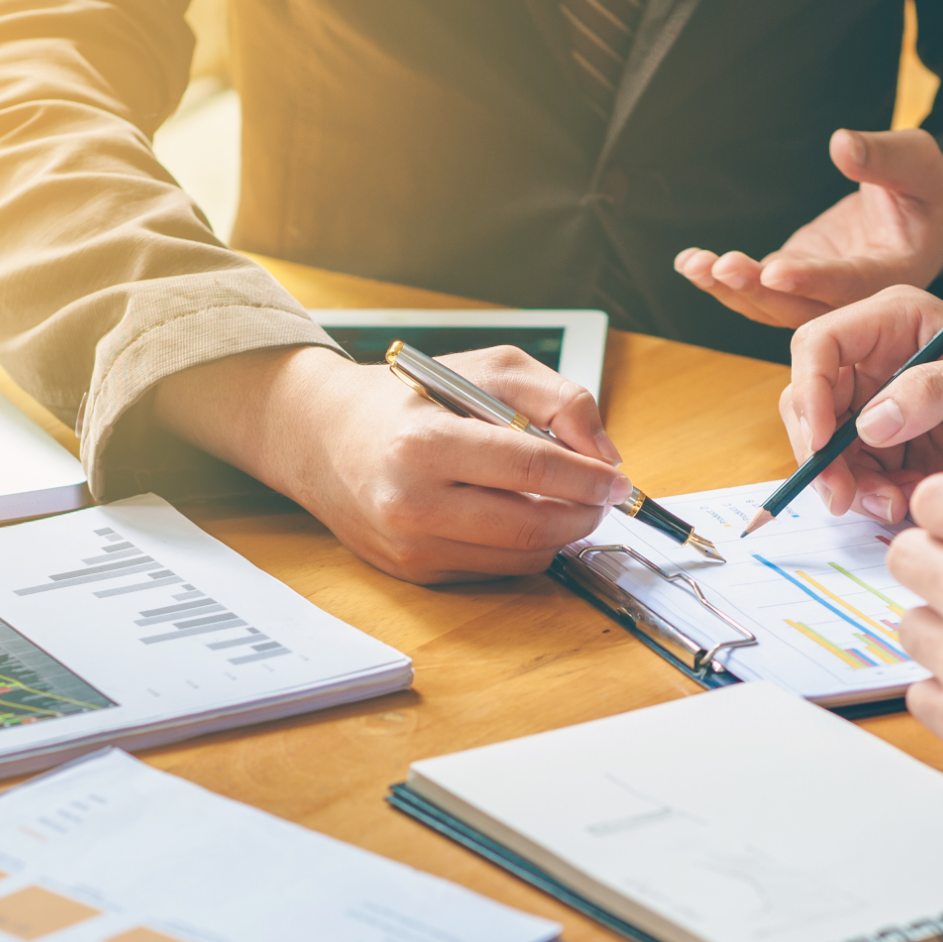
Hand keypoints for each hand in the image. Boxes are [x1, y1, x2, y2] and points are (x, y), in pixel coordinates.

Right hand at [153, 344, 630, 583]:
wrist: (324, 437)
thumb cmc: (410, 399)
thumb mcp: (486, 369)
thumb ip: (558, 399)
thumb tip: (605, 456)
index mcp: (426, 444)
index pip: (532, 469)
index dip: (589, 478)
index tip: (618, 481)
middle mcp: (413, 503)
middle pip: (533, 526)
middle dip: (584, 514)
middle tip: (602, 497)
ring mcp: (411, 546)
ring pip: (521, 558)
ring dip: (559, 533)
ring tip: (562, 501)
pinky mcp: (414, 572)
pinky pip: (495, 569)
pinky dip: (522, 546)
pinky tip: (517, 514)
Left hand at [675, 128, 942, 328]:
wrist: (919, 218)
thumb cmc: (924, 188)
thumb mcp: (917, 163)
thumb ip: (884, 158)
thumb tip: (841, 145)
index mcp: (893, 274)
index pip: (849, 283)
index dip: (812, 280)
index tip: (774, 270)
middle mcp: (853, 297)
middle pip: (801, 307)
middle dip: (757, 290)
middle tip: (722, 266)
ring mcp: (820, 293)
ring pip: (771, 306)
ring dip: (730, 290)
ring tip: (694, 265)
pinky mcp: (796, 281)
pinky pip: (757, 290)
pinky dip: (723, 281)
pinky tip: (690, 263)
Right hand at [779, 286, 942, 524]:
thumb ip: (931, 391)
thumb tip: (869, 423)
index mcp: (893, 323)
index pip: (819, 345)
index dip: (810, 391)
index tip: (825, 440)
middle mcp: (873, 362)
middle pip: (808, 402)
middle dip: (818, 451)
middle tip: (840, 494)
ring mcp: (875, 408)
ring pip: (823, 447)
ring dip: (843, 483)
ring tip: (889, 503)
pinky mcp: (883, 451)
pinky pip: (849, 477)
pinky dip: (866, 498)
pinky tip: (901, 503)